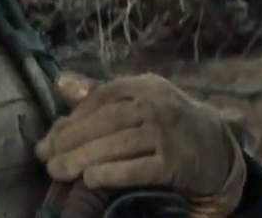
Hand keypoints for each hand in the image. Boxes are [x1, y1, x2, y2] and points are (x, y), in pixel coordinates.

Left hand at [35, 72, 246, 217]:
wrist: (215, 148)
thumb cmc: (165, 122)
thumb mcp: (138, 100)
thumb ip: (98, 93)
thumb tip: (58, 81)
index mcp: (144, 86)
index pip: (102, 96)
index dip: (74, 117)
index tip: (50, 137)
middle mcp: (157, 105)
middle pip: (107, 121)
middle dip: (72, 140)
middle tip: (46, 158)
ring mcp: (168, 134)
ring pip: (119, 145)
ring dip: (84, 158)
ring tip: (58, 171)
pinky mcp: (176, 163)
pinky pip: (139, 168)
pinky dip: (113, 173)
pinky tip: (91, 179)